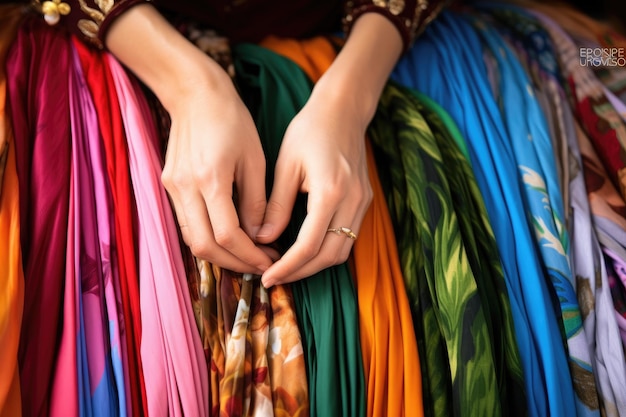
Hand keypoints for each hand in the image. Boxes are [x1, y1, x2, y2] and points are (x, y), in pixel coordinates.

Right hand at [106, 6, 273, 272]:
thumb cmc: (232, 121)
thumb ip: (256, 202)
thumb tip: (259, 236)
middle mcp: (185, 188)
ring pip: (192, 240)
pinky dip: (207, 239)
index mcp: (210, 179)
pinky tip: (229, 239)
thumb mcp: (255, 159)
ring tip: (247, 255)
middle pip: (204, 247)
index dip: (250, 255)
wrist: (195, 94)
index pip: (228, 235)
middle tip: (260, 265)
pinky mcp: (168, 186)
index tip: (270, 260)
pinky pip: (186, 224)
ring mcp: (172, 188)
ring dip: (220, 255)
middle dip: (235, 263)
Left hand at [256, 92, 372, 286]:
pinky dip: (327, 250)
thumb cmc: (310, 131)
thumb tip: (263, 239)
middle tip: (275, 278)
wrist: (343, 111)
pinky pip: (348, 238)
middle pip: (329, 256)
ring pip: (342, 251)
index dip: (287, 267)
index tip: (267, 276)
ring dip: (316, 265)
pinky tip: (306, 251)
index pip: (308, 245)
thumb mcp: (286, 165)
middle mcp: (352, 202)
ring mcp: (362, 203)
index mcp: (330, 192)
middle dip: (301, 273)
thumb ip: (276, 206)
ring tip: (288, 268)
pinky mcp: (364, 202)